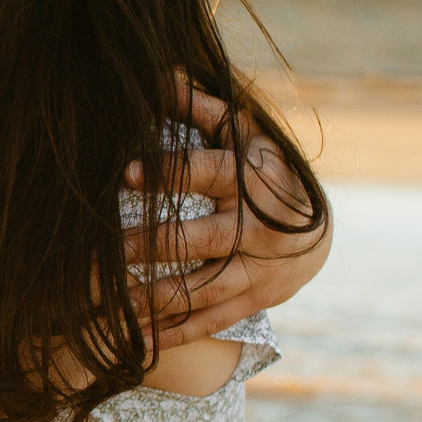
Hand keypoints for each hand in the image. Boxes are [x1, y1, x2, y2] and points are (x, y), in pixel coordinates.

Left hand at [125, 81, 329, 349]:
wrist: (317, 232)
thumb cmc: (267, 172)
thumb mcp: (246, 135)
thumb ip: (204, 109)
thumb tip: (157, 76)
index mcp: (254, 179)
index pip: (209, 173)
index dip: (168, 172)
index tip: (124, 172)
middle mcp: (260, 228)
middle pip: (201, 238)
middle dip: (151, 246)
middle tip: (103, 254)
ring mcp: (260, 270)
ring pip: (203, 289)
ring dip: (154, 302)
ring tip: (108, 310)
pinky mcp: (256, 300)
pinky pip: (213, 321)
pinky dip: (175, 334)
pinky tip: (136, 344)